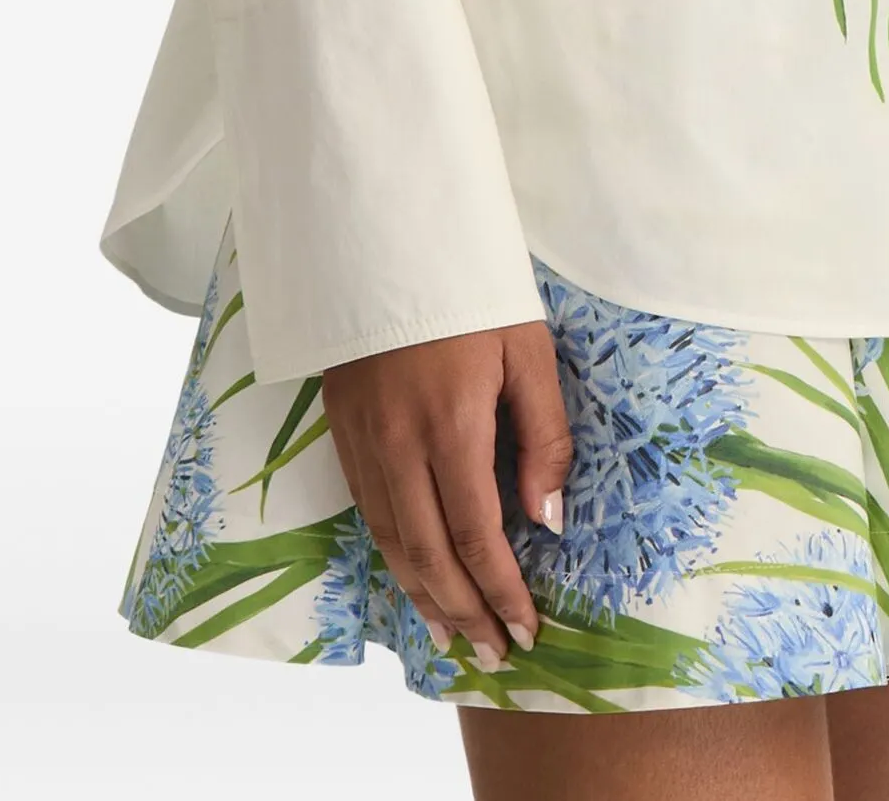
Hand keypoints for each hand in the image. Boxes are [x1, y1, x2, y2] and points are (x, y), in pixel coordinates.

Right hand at [320, 315, 572, 672]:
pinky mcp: (341, 428)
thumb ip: (543, 436)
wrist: (388, 235)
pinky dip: (393, 557)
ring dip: (425, 597)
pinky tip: (413, 577)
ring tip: (456, 636)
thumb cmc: (471, 290)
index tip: (528, 628)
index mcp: (451, 426)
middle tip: (496, 652)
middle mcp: (399, 445)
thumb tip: (547, 518)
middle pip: (431, 555)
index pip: (478, 536)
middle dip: (466, 613)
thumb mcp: (527, 350)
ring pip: (392, 542)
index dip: (502, 592)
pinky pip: (368, 512)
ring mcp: (363, 440)